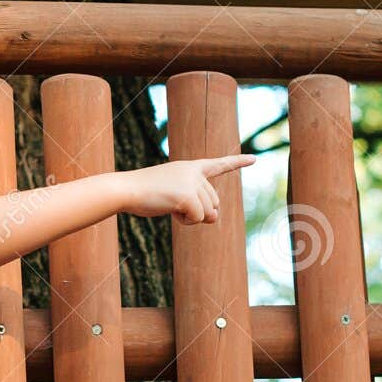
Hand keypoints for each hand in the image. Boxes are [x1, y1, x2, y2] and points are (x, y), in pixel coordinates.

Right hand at [122, 154, 254, 224]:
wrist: (127, 190)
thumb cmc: (146, 194)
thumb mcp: (175, 197)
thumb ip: (198, 204)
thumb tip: (215, 217)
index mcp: (191, 168)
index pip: (218, 165)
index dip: (237, 163)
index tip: (254, 159)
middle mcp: (195, 173)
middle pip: (214, 203)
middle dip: (200, 212)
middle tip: (176, 206)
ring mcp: (192, 183)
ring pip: (208, 213)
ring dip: (191, 218)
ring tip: (170, 205)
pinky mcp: (188, 195)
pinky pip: (197, 219)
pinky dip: (185, 221)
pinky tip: (170, 211)